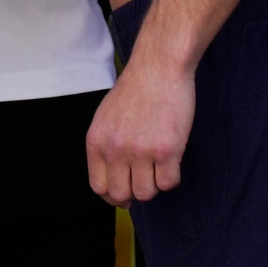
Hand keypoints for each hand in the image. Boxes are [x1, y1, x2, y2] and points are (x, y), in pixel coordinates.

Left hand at [85, 53, 194, 204]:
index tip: (123, 195)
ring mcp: (141, 152)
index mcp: (96, 142)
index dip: (111, 196)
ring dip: (154, 185)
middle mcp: (115, 150)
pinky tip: (171, 160)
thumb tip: (112, 181)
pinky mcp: (167, 151)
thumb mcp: (105, 119)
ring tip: (158, 166)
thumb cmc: (134, 92)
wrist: (157, 70)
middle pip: (121, 194)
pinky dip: (171, 177)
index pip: (98, 186)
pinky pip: (169, 183)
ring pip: (146, 193)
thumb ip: (105, 148)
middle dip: (133, 193)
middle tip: (144, 181)